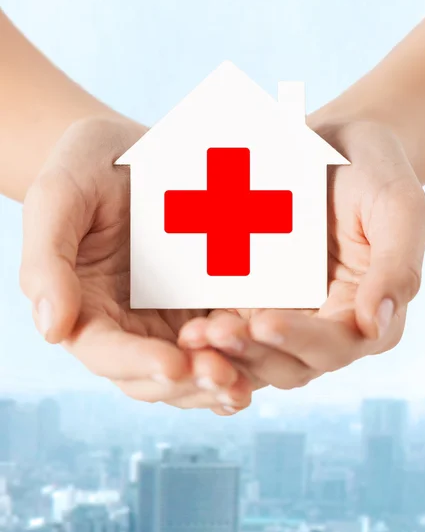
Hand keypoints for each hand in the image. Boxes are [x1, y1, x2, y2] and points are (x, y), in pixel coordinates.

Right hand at [19, 116, 252, 413]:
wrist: (134, 149)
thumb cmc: (88, 167)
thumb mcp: (59, 198)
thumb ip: (47, 262)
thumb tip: (51, 330)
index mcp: (86, 310)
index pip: (105, 352)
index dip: (137, 363)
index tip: (172, 364)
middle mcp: (128, 326)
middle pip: (152, 376)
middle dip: (188, 382)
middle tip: (225, 377)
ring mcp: (169, 319)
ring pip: (192, 370)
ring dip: (218, 381)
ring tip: (246, 380)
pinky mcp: (206, 304)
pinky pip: (225, 341)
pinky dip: (243, 357)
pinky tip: (269, 358)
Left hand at [179, 120, 424, 388]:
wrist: (332, 144)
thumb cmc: (374, 172)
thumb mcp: (398, 208)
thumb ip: (396, 267)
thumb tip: (375, 326)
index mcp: (364, 313)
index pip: (336, 346)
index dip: (301, 341)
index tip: (264, 323)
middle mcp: (324, 325)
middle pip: (289, 363)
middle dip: (252, 353)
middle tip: (214, 334)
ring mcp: (285, 314)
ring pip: (255, 355)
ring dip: (225, 354)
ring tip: (193, 336)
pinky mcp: (252, 299)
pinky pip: (231, 328)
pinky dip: (211, 337)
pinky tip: (185, 329)